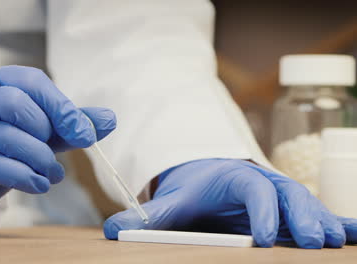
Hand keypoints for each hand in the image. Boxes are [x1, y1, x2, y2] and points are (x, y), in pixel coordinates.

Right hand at [0, 66, 115, 230]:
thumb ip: (68, 125)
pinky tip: (39, 185)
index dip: (62, 107)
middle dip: (46, 133)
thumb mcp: (35, 134)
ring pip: (9, 137)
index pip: (32, 81)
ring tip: (53, 175)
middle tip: (55, 157)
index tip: (86, 134)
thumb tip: (110, 119)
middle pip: (18, 104)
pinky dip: (27, 177)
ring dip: (42, 161)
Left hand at [104, 159, 356, 247]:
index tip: (265, 238)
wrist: (210, 176)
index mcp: (236, 177)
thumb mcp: (173, 202)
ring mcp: (281, 194)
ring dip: (323, 222)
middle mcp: (264, 183)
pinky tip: (354, 234)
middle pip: (288, 195)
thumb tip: (112, 230)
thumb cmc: (194, 190)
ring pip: (307, 204)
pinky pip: (319, 211)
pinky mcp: (290, 208)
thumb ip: (148, 216)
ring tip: (333, 243)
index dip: (261, 212)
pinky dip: (340, 221)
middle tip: (314, 242)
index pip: (253, 190)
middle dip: (303, 218)